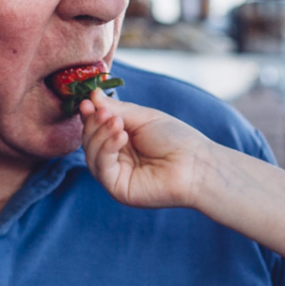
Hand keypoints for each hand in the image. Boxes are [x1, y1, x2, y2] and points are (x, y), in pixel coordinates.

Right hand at [80, 92, 214, 210]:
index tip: (87, 102)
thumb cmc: (176, 140)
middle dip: (94, 124)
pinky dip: (107, 149)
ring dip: (100, 135)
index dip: (90, 116)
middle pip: (90, 141)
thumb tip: (92, 96)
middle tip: (104, 112)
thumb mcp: (144, 118)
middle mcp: (117, 159)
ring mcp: (116, 176)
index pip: (96, 128)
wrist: (197, 164)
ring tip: (116, 122)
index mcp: (122, 141)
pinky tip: (121, 136)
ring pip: (92, 155)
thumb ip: (117, 109)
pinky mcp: (118, 189)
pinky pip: (101, 169)